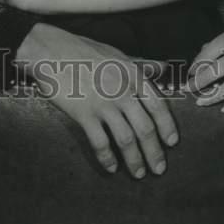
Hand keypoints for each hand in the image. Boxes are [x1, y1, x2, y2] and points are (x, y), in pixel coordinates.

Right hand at [16, 22, 177, 178]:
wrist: (51, 51)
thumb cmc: (83, 50)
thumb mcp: (116, 54)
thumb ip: (140, 65)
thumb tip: (163, 68)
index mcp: (133, 75)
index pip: (158, 106)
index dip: (167, 127)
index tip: (172, 143)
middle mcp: (123, 92)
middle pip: (145, 128)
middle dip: (155, 152)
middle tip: (159, 169)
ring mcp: (104, 104)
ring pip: (126, 140)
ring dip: (135, 161)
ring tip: (139, 173)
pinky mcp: (84, 115)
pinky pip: (100, 143)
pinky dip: (107, 159)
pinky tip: (111, 167)